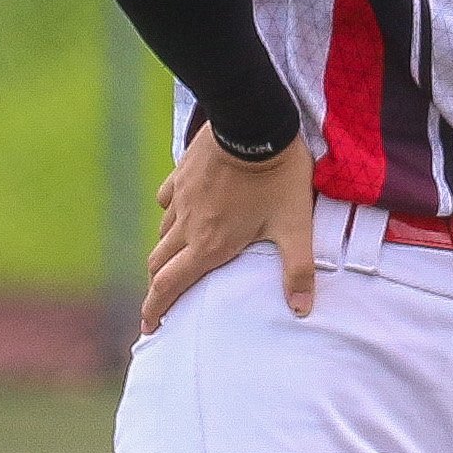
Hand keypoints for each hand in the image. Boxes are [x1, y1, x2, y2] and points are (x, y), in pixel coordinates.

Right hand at [143, 130, 313, 333]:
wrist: (252, 124)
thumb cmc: (276, 178)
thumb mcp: (295, 226)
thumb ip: (297, 270)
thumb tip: (302, 311)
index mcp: (209, 244)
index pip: (170, 285)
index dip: (155, 310)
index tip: (149, 328)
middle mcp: (186, 225)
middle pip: (159, 263)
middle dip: (157, 286)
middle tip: (161, 300)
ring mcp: (181, 198)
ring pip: (163, 232)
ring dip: (166, 251)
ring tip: (178, 260)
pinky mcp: (182, 174)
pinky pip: (168, 200)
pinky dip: (171, 214)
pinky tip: (183, 212)